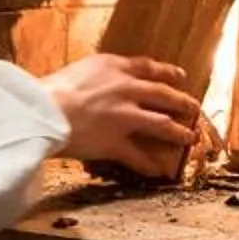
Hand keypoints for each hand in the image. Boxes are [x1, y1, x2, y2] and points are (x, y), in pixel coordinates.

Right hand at [45, 54, 201, 178]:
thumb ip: (99, 74)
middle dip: (184, 103)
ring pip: (163, 124)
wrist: (44, 110)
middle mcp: (126, 89)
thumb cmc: (52, 88)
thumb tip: (104, 80)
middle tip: (195, 108)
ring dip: (180, 132)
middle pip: (165, 95)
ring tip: (190, 137)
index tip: (180, 76)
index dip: (168, 72)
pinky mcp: (117, 142)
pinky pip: (139, 157)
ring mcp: (125, 116)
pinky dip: (150, 165)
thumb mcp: (80, 68)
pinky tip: (159, 171)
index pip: (149, 68)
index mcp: (115, 68)